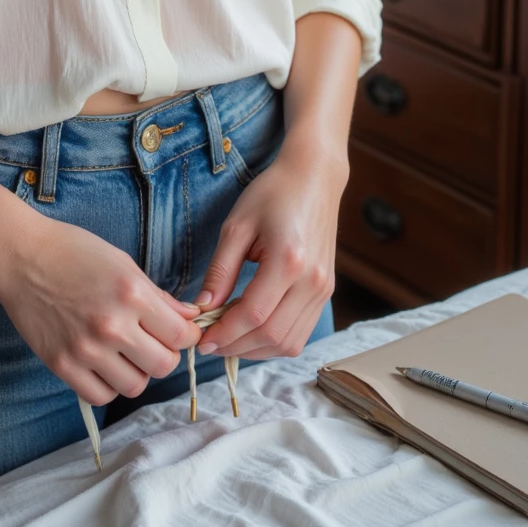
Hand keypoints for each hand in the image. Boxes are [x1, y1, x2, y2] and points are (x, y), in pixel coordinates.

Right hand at [0, 209, 203, 405]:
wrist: (21, 255)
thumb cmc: (73, 250)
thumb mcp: (123, 263)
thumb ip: (158, 296)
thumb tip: (189, 317)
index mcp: (132, 293)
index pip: (180, 335)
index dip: (187, 336)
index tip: (182, 332)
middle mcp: (112, 324)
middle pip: (162, 366)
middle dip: (165, 355)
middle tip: (154, 343)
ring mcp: (85, 348)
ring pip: (134, 386)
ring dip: (137, 372)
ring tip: (126, 354)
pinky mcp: (61, 365)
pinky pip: (100, 396)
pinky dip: (108, 385)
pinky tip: (104, 365)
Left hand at [192, 145, 348, 361]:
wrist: (314, 177)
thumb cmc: (273, 193)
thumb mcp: (237, 226)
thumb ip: (220, 270)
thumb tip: (202, 307)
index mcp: (288, 260)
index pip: (253, 315)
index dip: (224, 333)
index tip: (201, 339)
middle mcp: (312, 281)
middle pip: (271, 336)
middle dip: (236, 346)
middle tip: (210, 340)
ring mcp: (323, 290)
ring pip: (289, 343)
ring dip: (255, 348)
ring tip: (229, 336)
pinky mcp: (326, 292)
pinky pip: (300, 332)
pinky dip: (274, 340)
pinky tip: (252, 328)